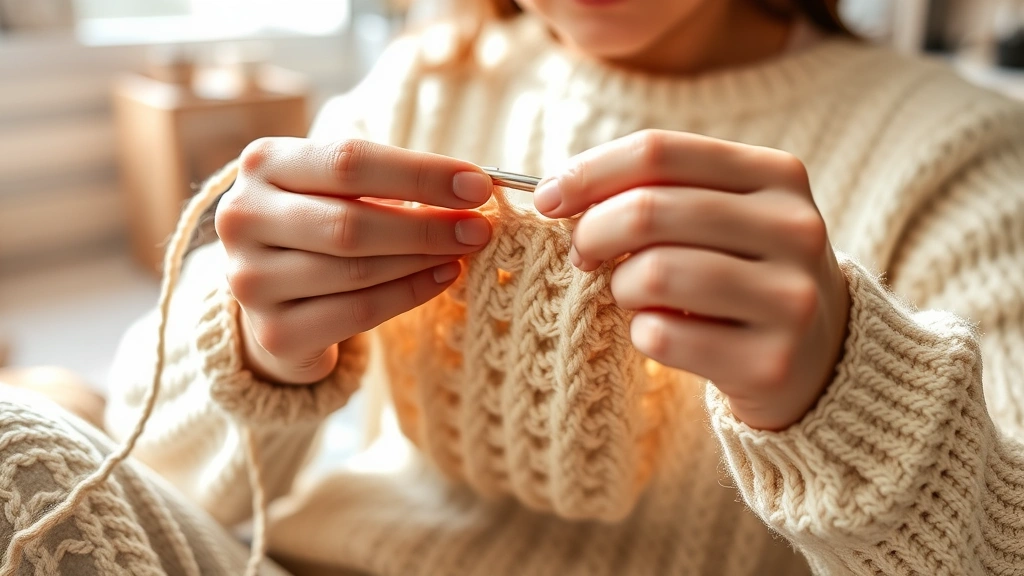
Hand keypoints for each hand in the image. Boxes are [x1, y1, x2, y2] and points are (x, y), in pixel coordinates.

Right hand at [216, 137, 493, 384]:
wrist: (273, 292)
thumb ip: (392, 182)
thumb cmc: (321, 222)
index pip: (348, 161)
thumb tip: (472, 189)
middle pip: (350, 222)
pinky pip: (357, 313)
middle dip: (427, 226)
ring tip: (464, 252)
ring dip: (422, 261)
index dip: (420, 174)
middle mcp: (243, 217)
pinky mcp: (273, 331)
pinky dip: (409, 295)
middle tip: (479, 229)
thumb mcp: (339, 187)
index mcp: (263, 164)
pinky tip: (442, 278)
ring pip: (357, 271)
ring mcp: (251, 279)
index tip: (478, 186)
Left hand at [534, 130, 849, 430]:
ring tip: (633, 295)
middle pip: (648, 210)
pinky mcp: (770, 363)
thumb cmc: (742, 271)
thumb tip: (557, 192)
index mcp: (777, 175)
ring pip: (653, 274)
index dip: (588, 172)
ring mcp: (789, 298)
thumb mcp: (720, 214)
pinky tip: (661, 334)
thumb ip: (655, 189)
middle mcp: (795, 229)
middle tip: (582, 256)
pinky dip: (642, 335)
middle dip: (591, 233)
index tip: (547, 199)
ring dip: (621, 288)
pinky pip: (662, 337)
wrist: (818, 358)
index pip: (658, 152)